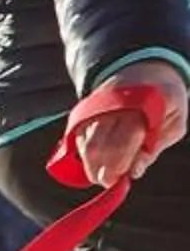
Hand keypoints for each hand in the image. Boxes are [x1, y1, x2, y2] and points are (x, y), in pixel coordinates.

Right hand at [59, 61, 189, 188]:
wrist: (142, 69)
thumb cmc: (164, 101)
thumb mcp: (173, 123)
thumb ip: (154, 148)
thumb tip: (134, 173)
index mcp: (139, 107)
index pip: (122, 142)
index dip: (119, 166)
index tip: (120, 181)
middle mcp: (111, 106)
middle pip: (97, 147)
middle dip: (101, 170)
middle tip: (110, 181)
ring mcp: (93, 108)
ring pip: (84, 145)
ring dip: (92, 165)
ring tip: (104, 173)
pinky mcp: (82, 113)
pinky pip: (78, 140)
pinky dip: (86, 155)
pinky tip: (98, 159)